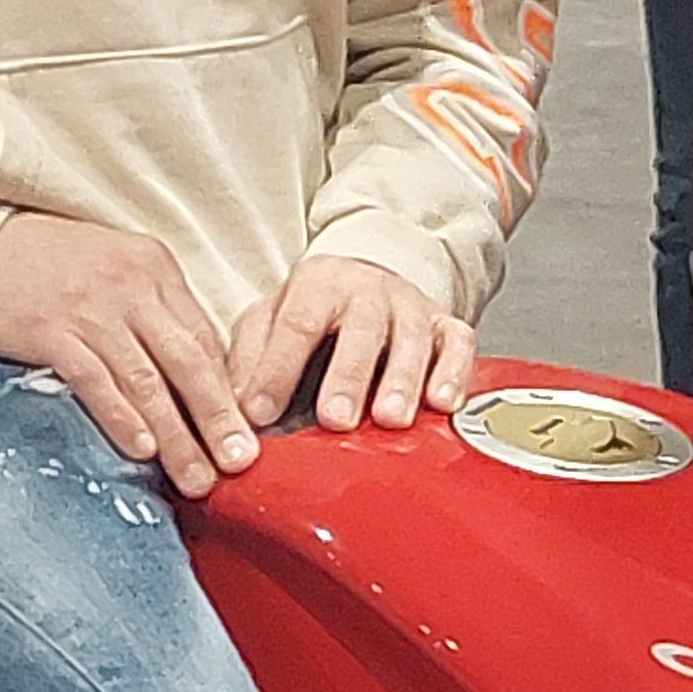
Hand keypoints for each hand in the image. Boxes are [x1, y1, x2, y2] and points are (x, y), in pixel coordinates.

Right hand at [0, 212, 257, 496]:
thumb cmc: (44, 261)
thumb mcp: (113, 267)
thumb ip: (150, 311)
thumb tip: (187, 374)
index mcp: (154, 267)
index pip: (204, 338)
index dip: (228, 391)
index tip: (247, 433)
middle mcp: (131, 286)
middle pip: (189, 362)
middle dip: (218, 419)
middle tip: (240, 464)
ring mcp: (91, 309)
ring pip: (148, 382)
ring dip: (177, 437)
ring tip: (197, 479)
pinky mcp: (50, 332)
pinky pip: (96, 382)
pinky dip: (122, 419)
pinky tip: (142, 451)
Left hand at [229, 256, 472, 436]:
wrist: (373, 272)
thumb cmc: (316, 308)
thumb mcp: (271, 316)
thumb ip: (250, 355)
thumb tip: (233, 406)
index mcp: (318, 284)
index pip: (296, 324)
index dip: (277, 370)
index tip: (260, 414)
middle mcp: (368, 292)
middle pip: (360, 331)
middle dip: (347, 378)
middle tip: (335, 419)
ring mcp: (411, 307)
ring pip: (413, 340)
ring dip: (402, 381)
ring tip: (390, 419)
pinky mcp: (447, 324)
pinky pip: (459, 344)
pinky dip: (455, 373)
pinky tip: (443, 403)